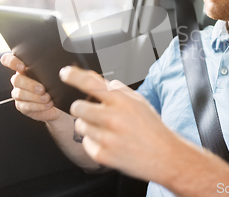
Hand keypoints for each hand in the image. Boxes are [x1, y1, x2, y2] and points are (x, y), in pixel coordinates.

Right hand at [1, 53, 61, 121]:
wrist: (60, 103)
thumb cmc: (57, 84)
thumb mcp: (54, 73)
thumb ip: (50, 66)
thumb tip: (61, 65)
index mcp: (24, 67)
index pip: (8, 60)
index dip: (11, 62)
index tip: (22, 66)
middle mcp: (19, 79)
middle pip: (16, 80)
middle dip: (30, 84)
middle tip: (42, 89)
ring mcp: (19, 93)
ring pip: (20, 94)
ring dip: (35, 97)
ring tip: (48, 98)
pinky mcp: (22, 106)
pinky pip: (26, 106)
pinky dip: (38, 106)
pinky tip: (48, 104)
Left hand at [60, 66, 183, 182]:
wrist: (164, 156)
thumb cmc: (151, 127)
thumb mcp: (138, 101)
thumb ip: (117, 89)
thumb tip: (96, 78)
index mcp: (122, 101)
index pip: (91, 83)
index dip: (74, 76)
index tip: (64, 73)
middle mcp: (113, 118)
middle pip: (77, 107)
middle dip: (82, 108)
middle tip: (94, 113)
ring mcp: (107, 138)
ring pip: (80, 125)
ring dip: (88, 126)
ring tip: (107, 130)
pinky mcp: (103, 155)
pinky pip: (85, 143)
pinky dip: (94, 142)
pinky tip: (110, 143)